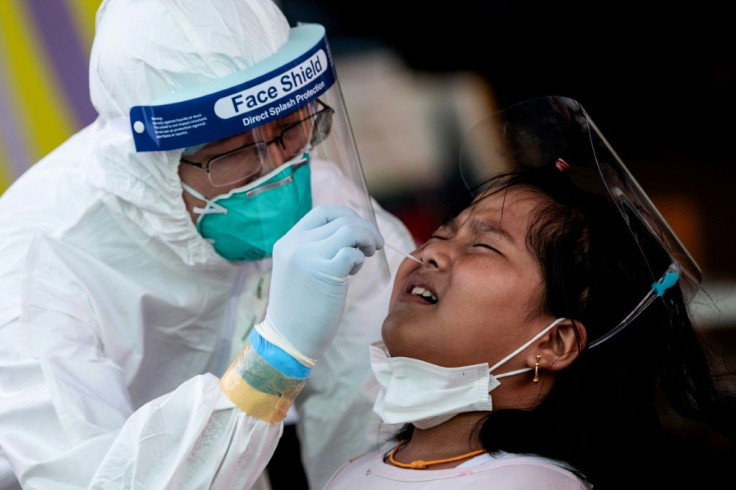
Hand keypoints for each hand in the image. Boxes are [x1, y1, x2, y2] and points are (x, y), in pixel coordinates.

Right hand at [265, 205, 383, 361]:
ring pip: (350, 230)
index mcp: (287, 242)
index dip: (346, 216)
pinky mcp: (326, 272)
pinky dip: (360, 259)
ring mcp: (309, 257)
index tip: (359, 230)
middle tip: (374, 245)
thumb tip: (351, 233)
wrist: (288, 340)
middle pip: (342, 220)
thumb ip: (315, 250)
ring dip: (367, 239)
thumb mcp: (300, 270)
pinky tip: (354, 272)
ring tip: (368, 255)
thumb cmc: (299, 309)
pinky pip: (353, 253)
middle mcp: (296, 245)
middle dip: (365, 229)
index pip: (322, 212)